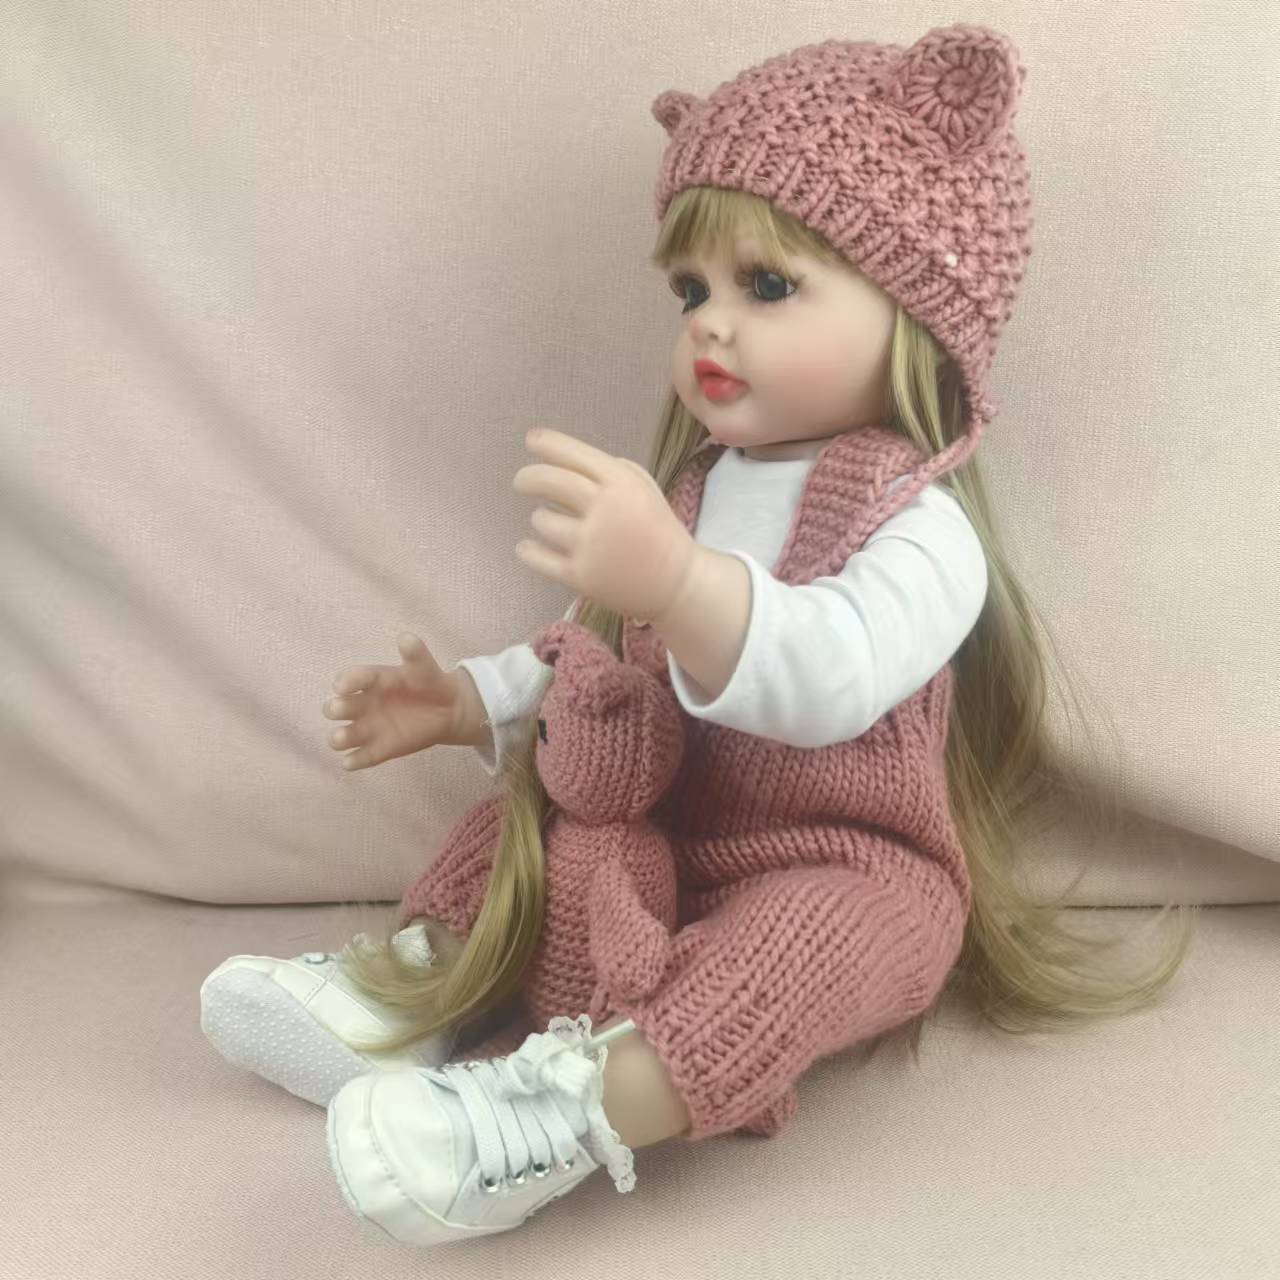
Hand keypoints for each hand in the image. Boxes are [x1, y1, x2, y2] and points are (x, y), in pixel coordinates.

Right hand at [321, 633, 466, 770]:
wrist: (446, 709)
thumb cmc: (428, 682)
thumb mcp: (424, 667)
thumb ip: (415, 654)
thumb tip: (406, 638)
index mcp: (371, 681)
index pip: (353, 679)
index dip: (346, 681)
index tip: (341, 685)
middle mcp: (362, 704)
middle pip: (338, 707)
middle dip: (336, 708)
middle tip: (340, 709)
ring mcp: (368, 728)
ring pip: (343, 735)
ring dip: (339, 738)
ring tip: (342, 738)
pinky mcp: (378, 749)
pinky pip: (361, 758)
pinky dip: (354, 761)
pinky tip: (351, 762)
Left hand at [513, 428, 696, 622]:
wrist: (676, 583)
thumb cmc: (658, 532)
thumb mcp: (645, 489)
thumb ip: (611, 472)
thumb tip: (567, 463)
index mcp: (622, 484)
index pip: (575, 455)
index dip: (548, 444)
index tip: (531, 439)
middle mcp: (604, 509)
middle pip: (550, 481)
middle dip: (529, 477)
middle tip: (521, 482)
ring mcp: (591, 544)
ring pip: (542, 520)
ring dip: (541, 517)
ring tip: (551, 522)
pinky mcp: (581, 576)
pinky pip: (538, 558)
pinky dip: (529, 551)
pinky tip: (527, 547)